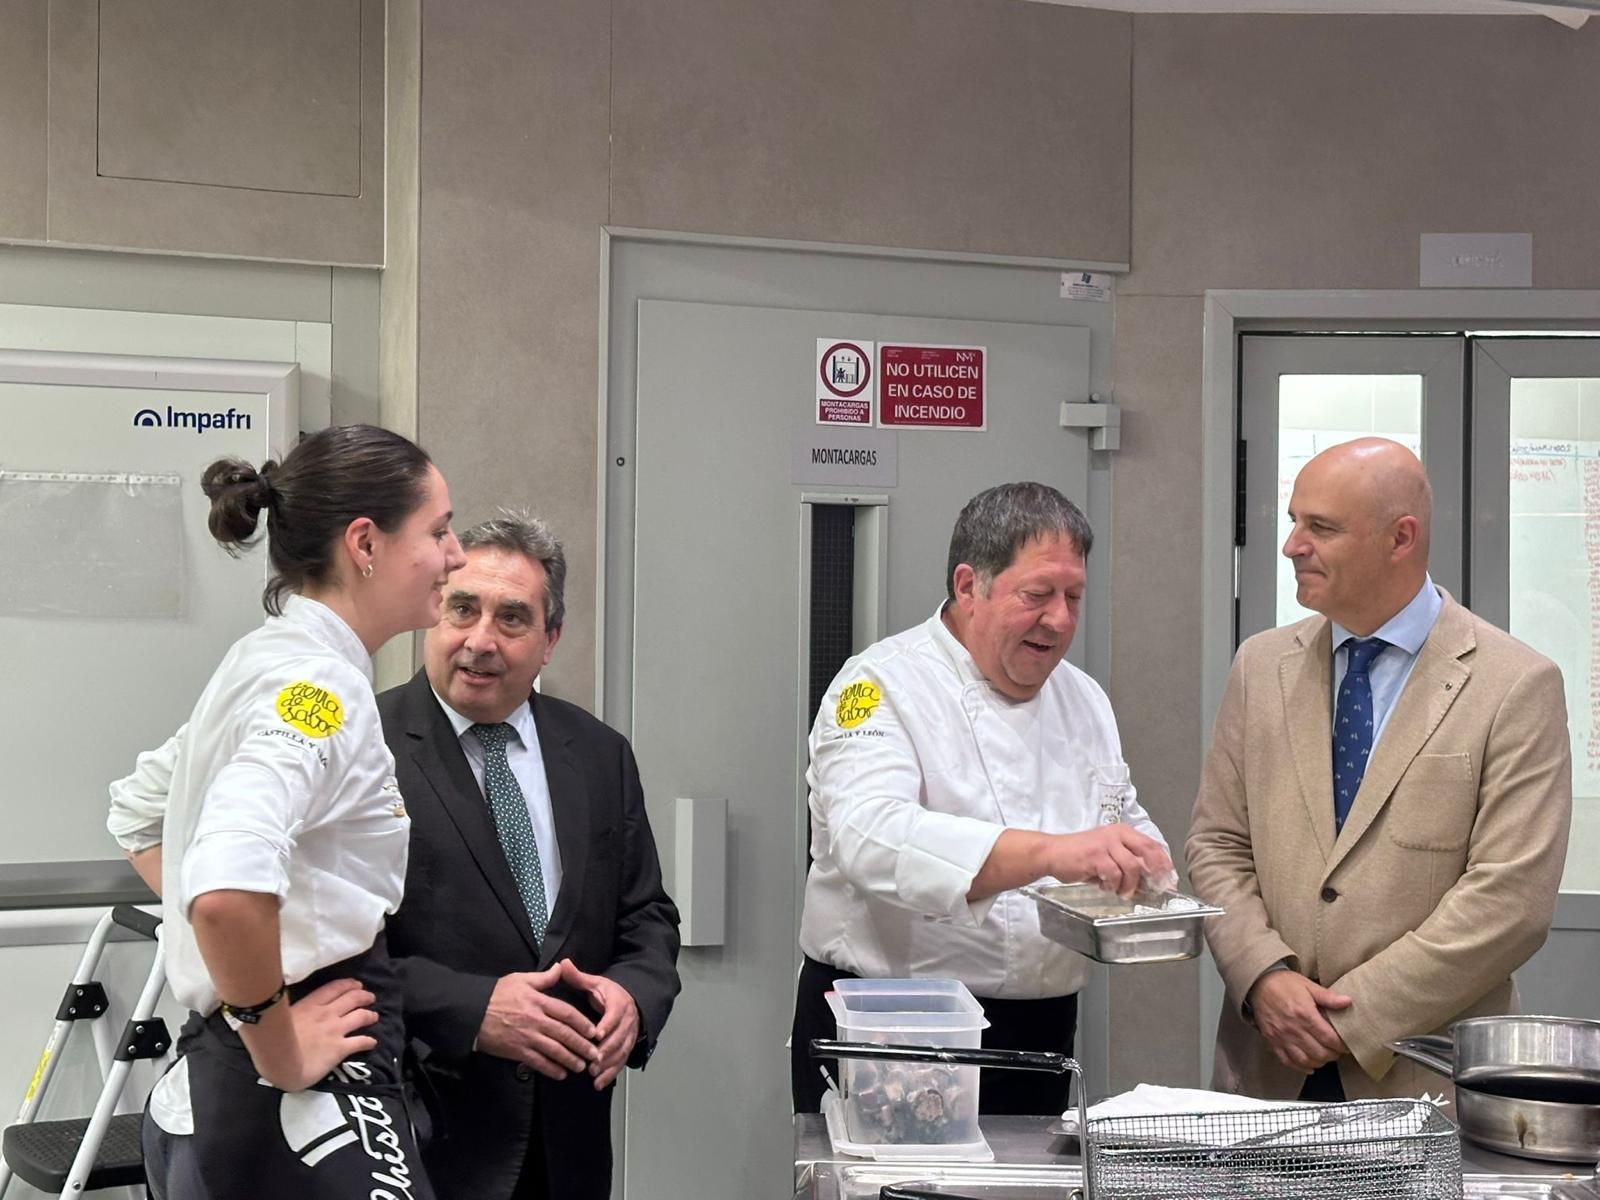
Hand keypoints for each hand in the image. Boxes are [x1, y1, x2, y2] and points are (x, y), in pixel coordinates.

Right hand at [244, 977, 377, 1091]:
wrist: (279, 1060)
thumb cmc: (271, 1040)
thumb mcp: (280, 1017)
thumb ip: (290, 1010)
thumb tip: (284, 1007)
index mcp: (310, 1005)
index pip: (334, 988)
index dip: (348, 985)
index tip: (356, 984)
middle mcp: (327, 1014)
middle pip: (352, 998)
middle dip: (363, 996)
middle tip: (369, 997)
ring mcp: (335, 1030)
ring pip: (360, 1016)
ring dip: (369, 1015)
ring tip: (374, 1016)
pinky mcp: (340, 1048)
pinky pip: (360, 1042)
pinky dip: (369, 1041)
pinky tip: (373, 1042)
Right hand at [477, 966, 601, 1079]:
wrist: (471, 1012)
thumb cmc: (496, 994)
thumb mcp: (520, 979)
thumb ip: (544, 977)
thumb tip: (561, 967)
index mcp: (538, 1001)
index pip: (566, 1013)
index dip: (582, 1024)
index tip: (593, 1032)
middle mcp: (535, 1020)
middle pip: (564, 1034)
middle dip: (581, 1046)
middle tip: (594, 1055)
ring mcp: (526, 1037)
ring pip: (553, 1051)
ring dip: (570, 1060)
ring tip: (581, 1066)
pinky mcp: (516, 1051)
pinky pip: (537, 1062)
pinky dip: (550, 1069)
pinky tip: (560, 1073)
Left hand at [558, 959, 639, 1090]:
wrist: (630, 1001)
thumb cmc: (609, 994)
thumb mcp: (595, 983)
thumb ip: (578, 977)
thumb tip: (563, 964)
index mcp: (618, 1003)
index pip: (614, 1015)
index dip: (607, 1025)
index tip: (596, 1034)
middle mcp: (627, 1021)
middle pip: (619, 1037)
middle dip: (606, 1050)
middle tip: (592, 1061)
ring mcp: (629, 1036)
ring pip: (621, 1051)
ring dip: (608, 1064)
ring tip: (593, 1074)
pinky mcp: (627, 1047)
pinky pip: (621, 1061)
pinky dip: (611, 1073)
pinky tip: (598, 1083)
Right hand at [1047, 826, 1171, 897]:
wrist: (1052, 852)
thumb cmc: (1080, 856)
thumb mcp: (1108, 854)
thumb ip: (1127, 862)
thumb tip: (1149, 882)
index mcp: (1123, 832)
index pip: (1153, 844)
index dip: (1164, 864)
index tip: (1169, 881)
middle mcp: (1117, 834)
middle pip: (1148, 851)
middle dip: (1156, 873)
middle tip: (1155, 889)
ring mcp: (1106, 844)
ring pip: (1133, 867)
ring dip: (1130, 885)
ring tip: (1120, 892)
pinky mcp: (1095, 855)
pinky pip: (1114, 874)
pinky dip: (1112, 885)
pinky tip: (1104, 887)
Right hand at [1246, 969, 1350, 1072]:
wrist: (1258, 983)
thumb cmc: (1283, 983)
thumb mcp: (1308, 985)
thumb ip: (1328, 996)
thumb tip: (1347, 1002)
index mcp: (1305, 1015)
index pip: (1330, 1038)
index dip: (1342, 1045)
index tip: (1346, 1045)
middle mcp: (1294, 1029)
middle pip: (1320, 1053)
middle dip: (1333, 1055)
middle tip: (1337, 1051)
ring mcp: (1282, 1037)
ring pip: (1306, 1060)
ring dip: (1319, 1062)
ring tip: (1324, 1056)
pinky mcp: (1272, 1041)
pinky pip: (1288, 1061)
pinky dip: (1300, 1067)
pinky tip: (1309, 1065)